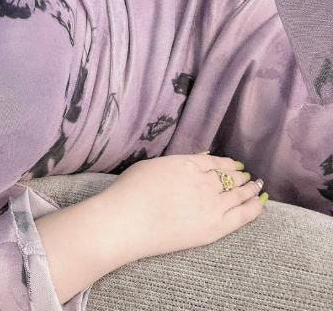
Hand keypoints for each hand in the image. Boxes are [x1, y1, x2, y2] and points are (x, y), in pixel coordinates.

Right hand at [98, 153, 265, 260]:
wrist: (127, 220)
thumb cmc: (129, 192)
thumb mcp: (150, 167)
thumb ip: (173, 165)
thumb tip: (191, 163)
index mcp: (186, 163)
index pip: (215, 162)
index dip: (228, 164)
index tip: (236, 165)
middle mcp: (204, 181)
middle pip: (230, 177)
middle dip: (241, 177)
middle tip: (248, 178)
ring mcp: (212, 203)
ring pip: (239, 193)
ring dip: (250, 189)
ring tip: (257, 189)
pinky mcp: (215, 226)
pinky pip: (244, 214)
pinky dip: (255, 207)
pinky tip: (260, 202)